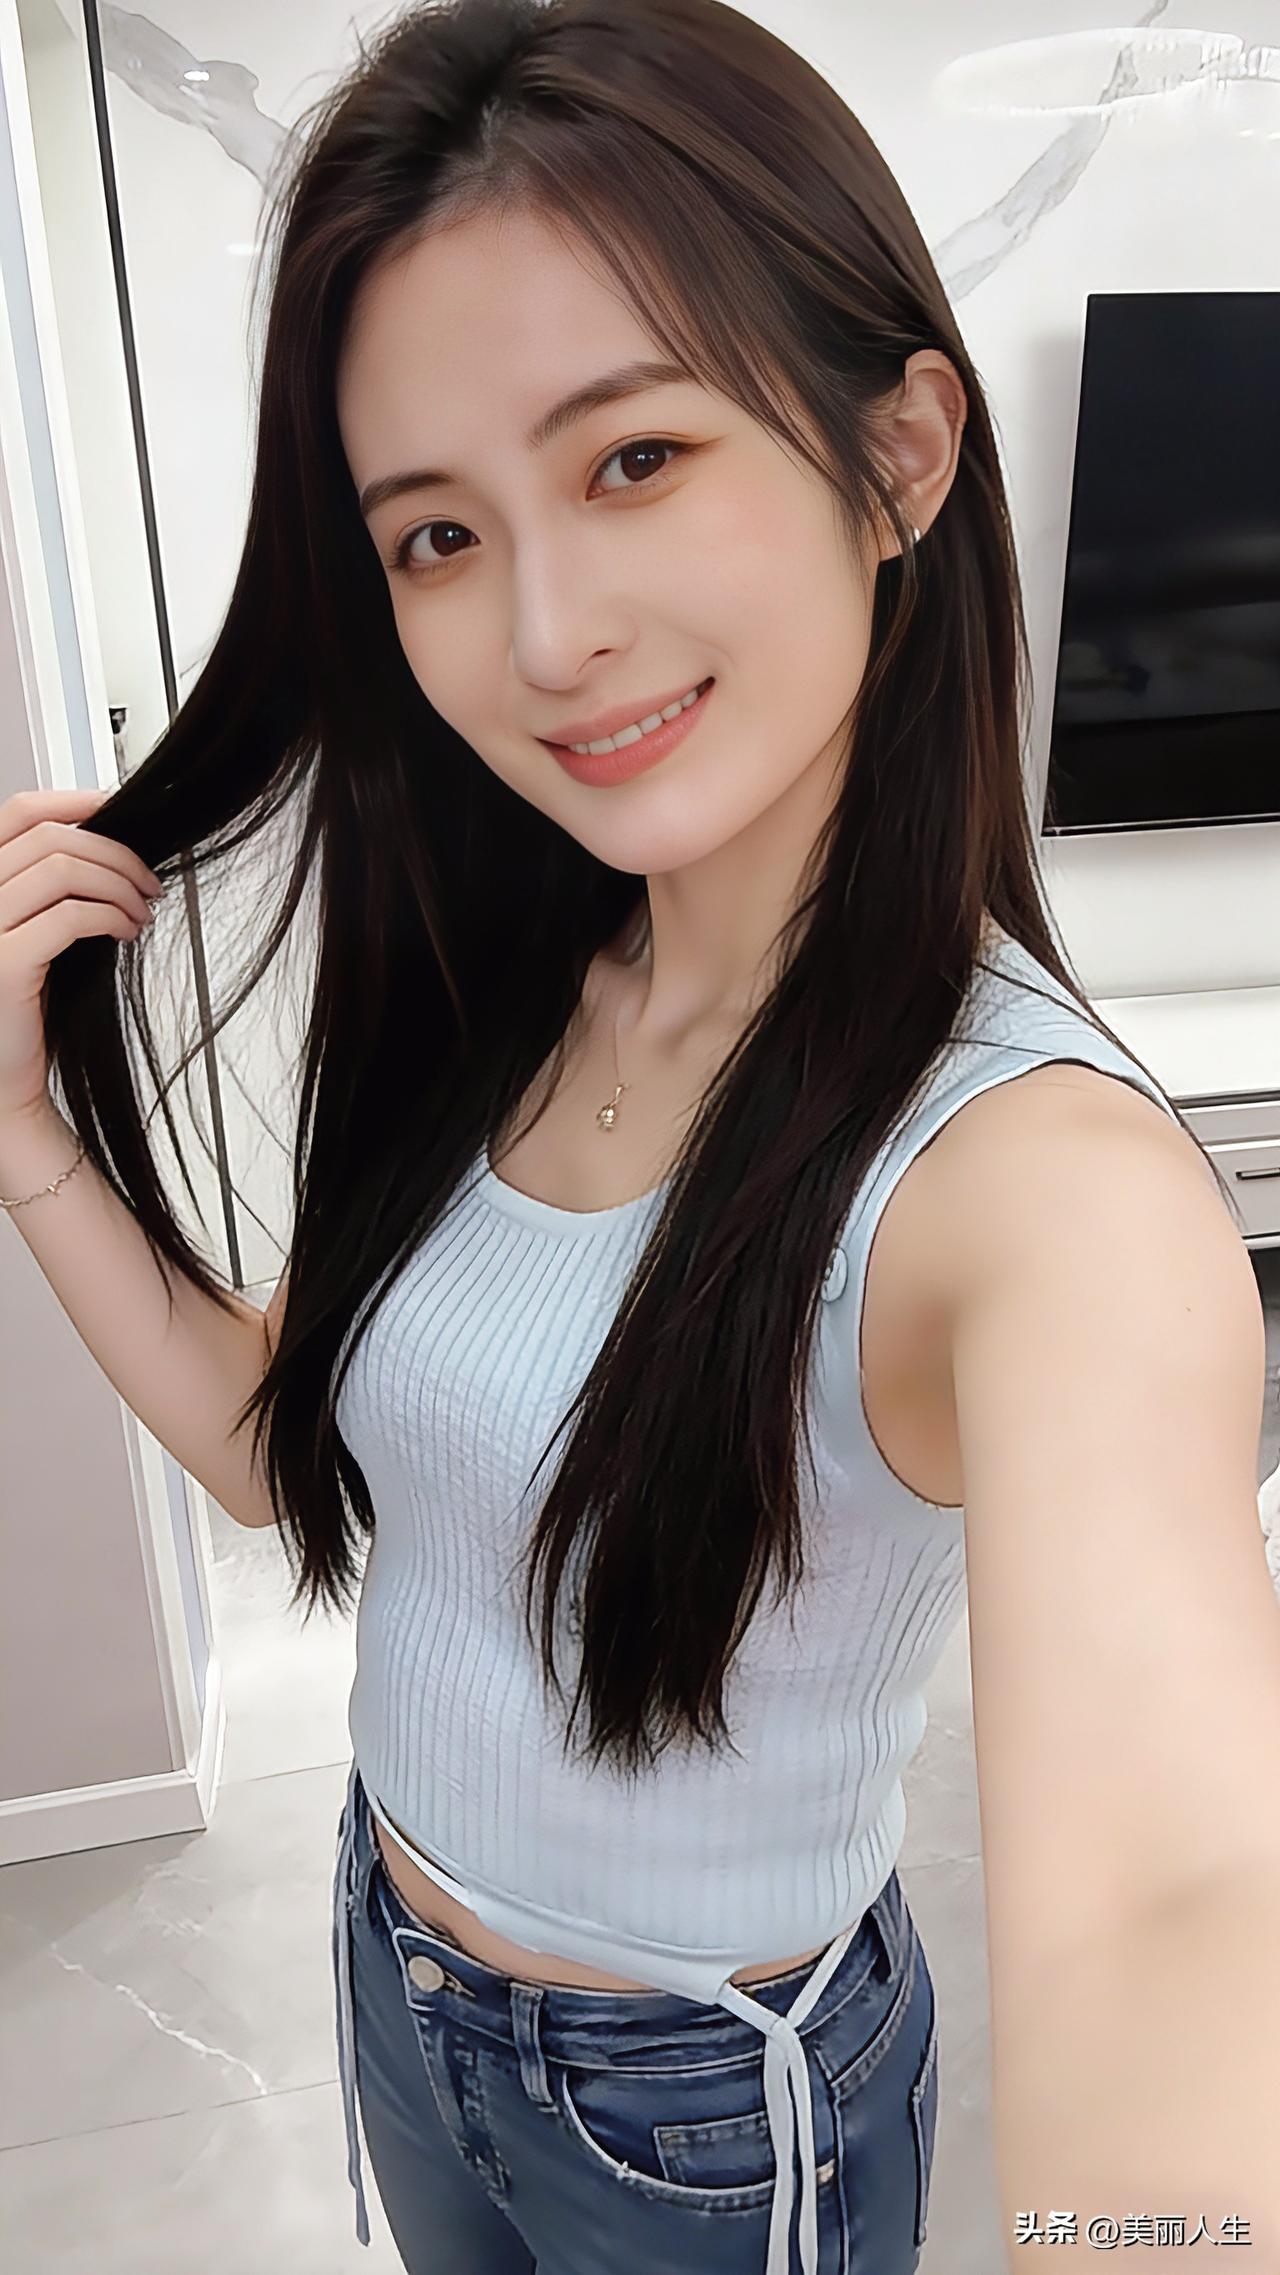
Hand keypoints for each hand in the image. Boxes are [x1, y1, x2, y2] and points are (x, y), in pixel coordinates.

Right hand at [0, 786, 162, 1123]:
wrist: (3, 1083)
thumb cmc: (21, 1010)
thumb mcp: (37, 933)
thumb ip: (56, 890)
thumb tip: (112, 851)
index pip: (18, 813)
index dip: (74, 801)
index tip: (119, 810)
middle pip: (50, 837)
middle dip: (114, 852)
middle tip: (149, 883)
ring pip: (62, 868)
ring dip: (118, 883)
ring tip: (143, 912)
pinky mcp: (2, 963)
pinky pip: (70, 917)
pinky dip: (111, 915)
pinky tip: (127, 931)